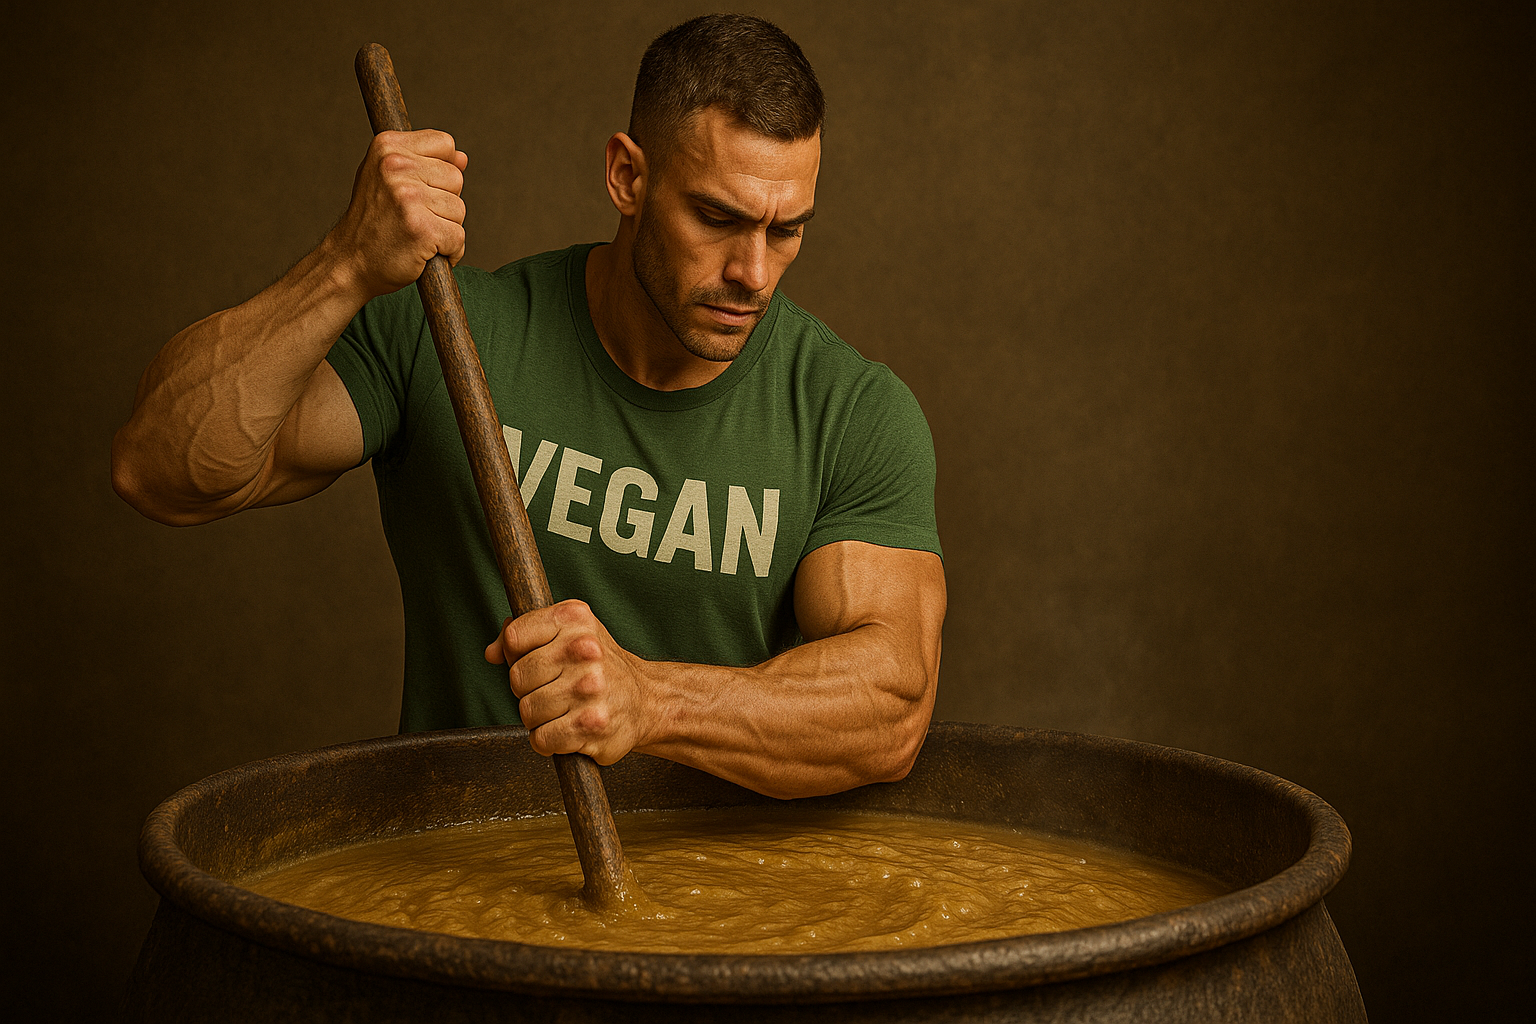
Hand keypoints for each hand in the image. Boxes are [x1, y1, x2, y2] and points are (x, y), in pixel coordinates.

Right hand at [327, 129, 468, 299]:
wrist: (350, 262)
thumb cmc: (372, 222)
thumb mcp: (388, 179)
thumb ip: (424, 163)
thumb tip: (462, 158)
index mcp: (387, 146)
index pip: (445, 143)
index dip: (441, 169)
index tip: (420, 188)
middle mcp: (396, 166)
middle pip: (456, 178)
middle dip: (444, 202)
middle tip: (413, 216)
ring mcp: (408, 197)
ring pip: (459, 209)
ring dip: (446, 228)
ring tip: (416, 234)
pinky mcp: (422, 228)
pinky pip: (458, 237)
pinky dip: (450, 251)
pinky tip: (425, 251)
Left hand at [485, 600, 652, 764]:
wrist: (646, 702)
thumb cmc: (602, 667)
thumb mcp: (570, 634)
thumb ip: (527, 637)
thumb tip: (492, 652)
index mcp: (575, 618)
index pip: (514, 637)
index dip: (515, 655)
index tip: (537, 662)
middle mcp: (584, 649)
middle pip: (516, 678)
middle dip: (528, 690)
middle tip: (555, 689)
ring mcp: (589, 688)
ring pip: (527, 711)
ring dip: (539, 718)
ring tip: (564, 710)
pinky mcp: (590, 724)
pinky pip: (541, 739)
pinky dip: (549, 741)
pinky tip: (569, 729)